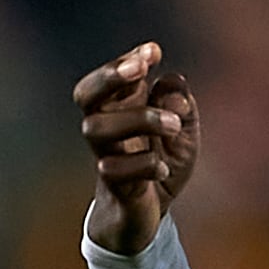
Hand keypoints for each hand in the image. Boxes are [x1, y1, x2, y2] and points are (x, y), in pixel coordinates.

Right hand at [74, 41, 196, 255]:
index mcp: (121, 108)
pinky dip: (144, 164)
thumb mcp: (183, 129)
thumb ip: (180, 102)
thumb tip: (169, 86)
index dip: (126, 59)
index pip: (110, 75)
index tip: (153, 52)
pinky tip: (163, 168)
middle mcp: (105, 128)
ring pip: (98, 128)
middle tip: (141, 69)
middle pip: (85, 94)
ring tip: (173, 126)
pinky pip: (114, 170)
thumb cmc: (161, 163)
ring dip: (139, 119)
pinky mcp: (113, 187)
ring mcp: (105, 156)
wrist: (149, 216)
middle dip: (110, 76)